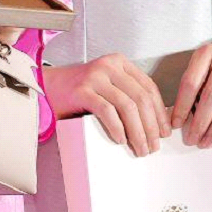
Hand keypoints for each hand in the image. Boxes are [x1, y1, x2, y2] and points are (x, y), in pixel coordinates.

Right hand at [44, 52, 168, 155]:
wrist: (47, 87)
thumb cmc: (79, 92)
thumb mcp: (107, 86)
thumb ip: (127, 95)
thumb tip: (154, 123)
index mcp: (119, 63)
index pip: (148, 87)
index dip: (159, 112)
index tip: (164, 131)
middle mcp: (109, 66)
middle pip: (140, 98)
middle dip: (151, 126)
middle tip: (153, 146)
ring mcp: (95, 77)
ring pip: (127, 106)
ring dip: (137, 132)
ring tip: (140, 148)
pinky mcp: (82, 90)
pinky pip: (107, 111)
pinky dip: (117, 128)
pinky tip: (121, 140)